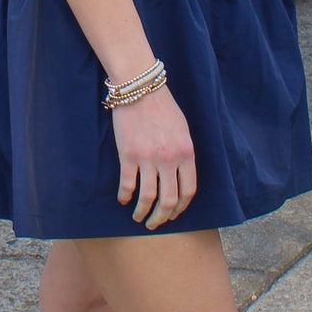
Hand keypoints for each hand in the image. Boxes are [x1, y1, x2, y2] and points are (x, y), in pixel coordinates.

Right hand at [113, 84, 197, 229]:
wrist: (140, 88)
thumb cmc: (163, 107)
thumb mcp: (183, 131)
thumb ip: (184, 155)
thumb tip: (180, 178)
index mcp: (186, 153)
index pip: (188, 191)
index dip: (181, 207)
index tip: (173, 214)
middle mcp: (169, 159)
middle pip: (168, 200)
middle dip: (162, 218)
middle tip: (155, 224)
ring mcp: (148, 158)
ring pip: (147, 197)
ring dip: (142, 212)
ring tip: (138, 217)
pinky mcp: (128, 155)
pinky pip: (127, 184)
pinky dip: (125, 196)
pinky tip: (123, 200)